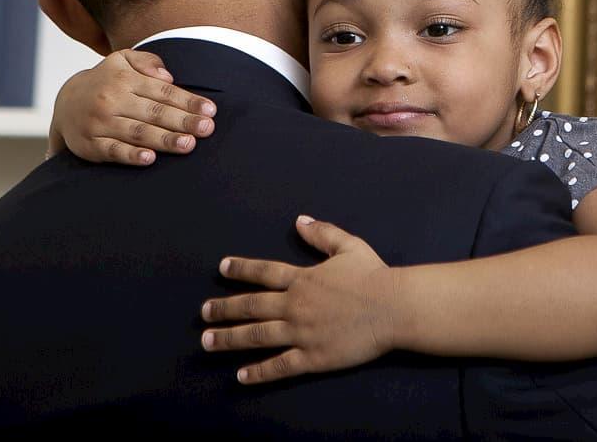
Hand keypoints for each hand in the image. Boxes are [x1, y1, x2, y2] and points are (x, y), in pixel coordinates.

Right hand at [45, 50, 214, 164]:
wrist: (65, 103)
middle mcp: (112, 100)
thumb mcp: (122, 60)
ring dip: (164, 140)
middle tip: (207, 129)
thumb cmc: (106, 81)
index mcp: (124, 79)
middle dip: (183, 121)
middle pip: (154, 112)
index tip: (210, 110)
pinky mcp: (91, 145)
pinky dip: (131, 155)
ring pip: (137, 133)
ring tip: (188, 145)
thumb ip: (147, 61)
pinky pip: (113, 151)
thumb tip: (168, 76)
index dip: (187, 101)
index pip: (162, 91)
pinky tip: (150, 159)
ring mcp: (101, 123)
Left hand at [201, 216, 396, 384]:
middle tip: (203, 312)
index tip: (222, 269)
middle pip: (252, 306)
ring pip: (257, 336)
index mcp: (302, 279)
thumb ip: (322, 233)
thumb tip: (300, 220)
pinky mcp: (312, 357)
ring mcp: (301, 333)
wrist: (392, 308)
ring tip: (207, 342)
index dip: (241, 269)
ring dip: (229, 339)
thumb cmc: (373, 275)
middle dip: (224, 309)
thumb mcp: (348, 246)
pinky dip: (258, 372)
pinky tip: (240, 376)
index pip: (264, 272)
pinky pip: (280, 366)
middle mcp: (295, 305)